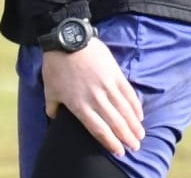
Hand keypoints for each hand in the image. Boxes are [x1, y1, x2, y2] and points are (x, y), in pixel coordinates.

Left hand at [40, 38, 144, 156]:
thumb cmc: (56, 65)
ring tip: (141, 135)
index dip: (110, 143)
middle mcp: (96, 99)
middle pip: (115, 123)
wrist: (68, 39)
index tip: (119, 152)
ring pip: (125, 111)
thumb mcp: (49, 89)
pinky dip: (135, 106)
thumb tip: (53, 117)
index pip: (99, 130)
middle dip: (127, 138)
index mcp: (79, 105)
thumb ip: (52, 106)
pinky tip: (140, 115)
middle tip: (135, 147)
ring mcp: (107, 86)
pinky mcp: (116, 74)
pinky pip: (129, 93)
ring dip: (134, 125)